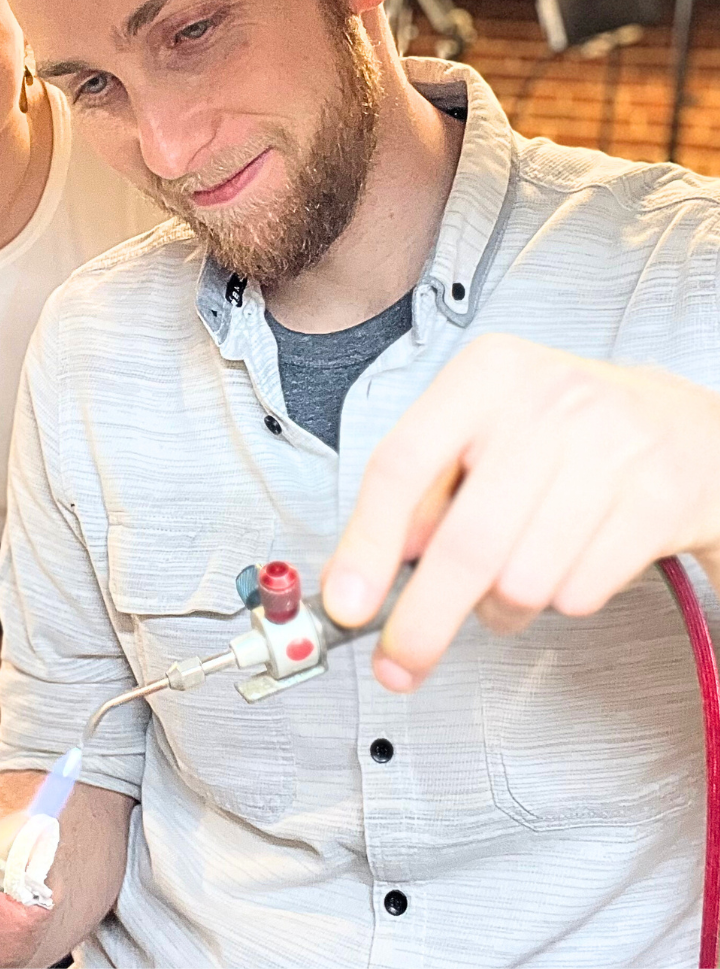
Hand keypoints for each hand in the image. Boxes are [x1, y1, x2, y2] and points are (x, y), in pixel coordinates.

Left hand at [322, 334, 719, 691]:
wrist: (688, 428)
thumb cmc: (564, 435)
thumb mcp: (482, 434)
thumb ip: (423, 494)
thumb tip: (369, 573)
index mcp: (485, 375)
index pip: (402, 465)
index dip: (366, 544)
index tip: (347, 604)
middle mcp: (548, 401)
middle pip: (464, 543)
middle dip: (424, 620)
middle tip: (403, 658)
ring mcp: (611, 446)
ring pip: (522, 581)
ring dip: (503, 606)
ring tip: (513, 573)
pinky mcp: (660, 497)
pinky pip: (578, 593)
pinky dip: (558, 600)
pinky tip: (565, 562)